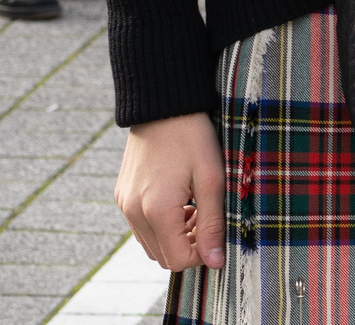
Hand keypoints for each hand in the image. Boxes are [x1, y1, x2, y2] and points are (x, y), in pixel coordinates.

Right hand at [116, 114, 223, 272]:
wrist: (163, 107)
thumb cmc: (194, 139)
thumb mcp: (213, 179)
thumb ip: (213, 224)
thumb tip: (216, 262)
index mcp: (157, 210)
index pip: (177, 260)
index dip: (201, 254)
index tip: (217, 234)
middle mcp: (133, 212)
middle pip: (161, 257)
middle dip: (188, 246)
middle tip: (208, 218)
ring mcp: (124, 205)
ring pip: (149, 243)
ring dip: (174, 237)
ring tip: (195, 208)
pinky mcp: (121, 196)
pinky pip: (140, 226)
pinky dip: (161, 224)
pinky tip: (179, 200)